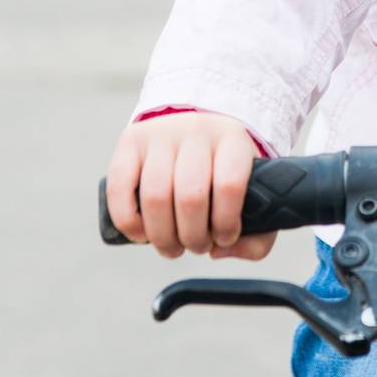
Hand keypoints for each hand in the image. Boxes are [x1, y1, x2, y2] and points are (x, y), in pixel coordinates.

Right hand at [106, 111, 277, 261]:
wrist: (196, 125)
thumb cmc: (224, 169)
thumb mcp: (254, 191)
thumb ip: (257, 235)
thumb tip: (221, 251)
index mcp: (233, 140)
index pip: (229, 185)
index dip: (225, 222)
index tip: (224, 238)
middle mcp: (197, 130)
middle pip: (190, 196)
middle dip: (193, 237)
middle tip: (196, 247)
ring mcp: (160, 133)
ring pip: (155, 196)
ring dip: (163, 236)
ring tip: (172, 247)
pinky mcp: (130, 141)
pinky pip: (120, 189)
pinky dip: (129, 222)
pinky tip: (143, 235)